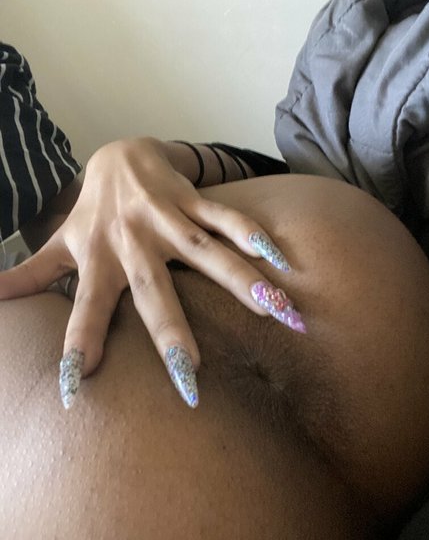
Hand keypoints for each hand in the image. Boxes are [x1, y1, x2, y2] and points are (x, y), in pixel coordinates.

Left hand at [0, 137, 304, 408]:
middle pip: (154, 291)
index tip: (75, 387)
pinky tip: (282, 261)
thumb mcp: (59, 242)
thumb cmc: (91, 210)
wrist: (119, 155)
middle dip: (171, 333)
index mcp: (98, 260)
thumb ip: (31, 273)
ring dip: (241, 282)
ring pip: (206, 252)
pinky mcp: (191, 200)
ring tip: (276, 312)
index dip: (78, 344)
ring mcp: (166, 220)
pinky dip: (253, 236)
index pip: (85, 308)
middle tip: (191, 378)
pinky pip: (226, 217)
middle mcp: (133, 243)